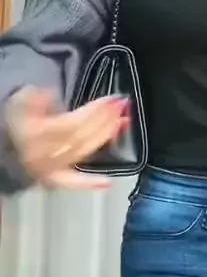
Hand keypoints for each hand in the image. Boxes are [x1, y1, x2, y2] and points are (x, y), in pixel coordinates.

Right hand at [5, 87, 129, 189]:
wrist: (4, 146)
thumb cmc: (16, 120)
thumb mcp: (21, 100)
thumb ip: (36, 97)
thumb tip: (50, 94)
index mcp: (36, 133)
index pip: (73, 123)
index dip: (94, 111)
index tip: (113, 99)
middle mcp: (44, 154)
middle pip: (82, 136)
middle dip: (105, 120)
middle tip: (123, 106)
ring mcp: (49, 169)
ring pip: (83, 153)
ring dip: (106, 138)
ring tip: (124, 123)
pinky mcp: (52, 179)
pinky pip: (71, 183)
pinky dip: (89, 183)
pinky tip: (107, 182)